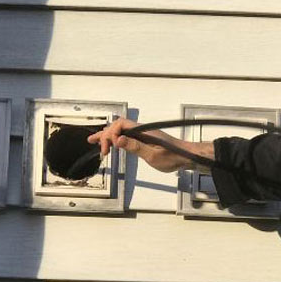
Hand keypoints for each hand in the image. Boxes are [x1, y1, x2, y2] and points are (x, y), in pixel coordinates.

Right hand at [87, 117, 213, 172]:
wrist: (186, 157)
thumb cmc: (173, 157)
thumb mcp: (153, 155)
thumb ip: (135, 147)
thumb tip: (118, 139)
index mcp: (144, 130)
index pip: (121, 125)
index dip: (111, 134)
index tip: (109, 148)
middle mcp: (142, 130)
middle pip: (119, 127)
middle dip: (105, 135)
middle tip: (94, 144)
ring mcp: (144, 134)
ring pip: (122, 131)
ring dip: (108, 136)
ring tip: (94, 141)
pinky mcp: (145, 140)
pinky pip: (127, 136)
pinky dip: (117, 139)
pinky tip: (112, 144)